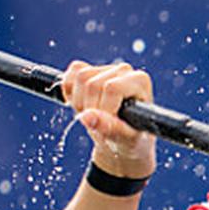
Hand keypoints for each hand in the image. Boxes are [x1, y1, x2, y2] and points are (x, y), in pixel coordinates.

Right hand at [61, 60, 156, 178]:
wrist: (120, 141)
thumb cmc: (129, 138)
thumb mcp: (124, 137)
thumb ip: (109, 127)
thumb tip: (87, 116)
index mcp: (140, 81)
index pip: (111, 88)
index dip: (104, 109)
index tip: (109, 125)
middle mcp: (124, 70)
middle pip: (92, 83)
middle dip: (90, 109)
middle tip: (99, 123)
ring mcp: (105, 69)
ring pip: (80, 78)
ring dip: (79, 103)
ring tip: (93, 115)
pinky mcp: (87, 71)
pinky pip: (69, 77)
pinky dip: (68, 94)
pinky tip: (82, 106)